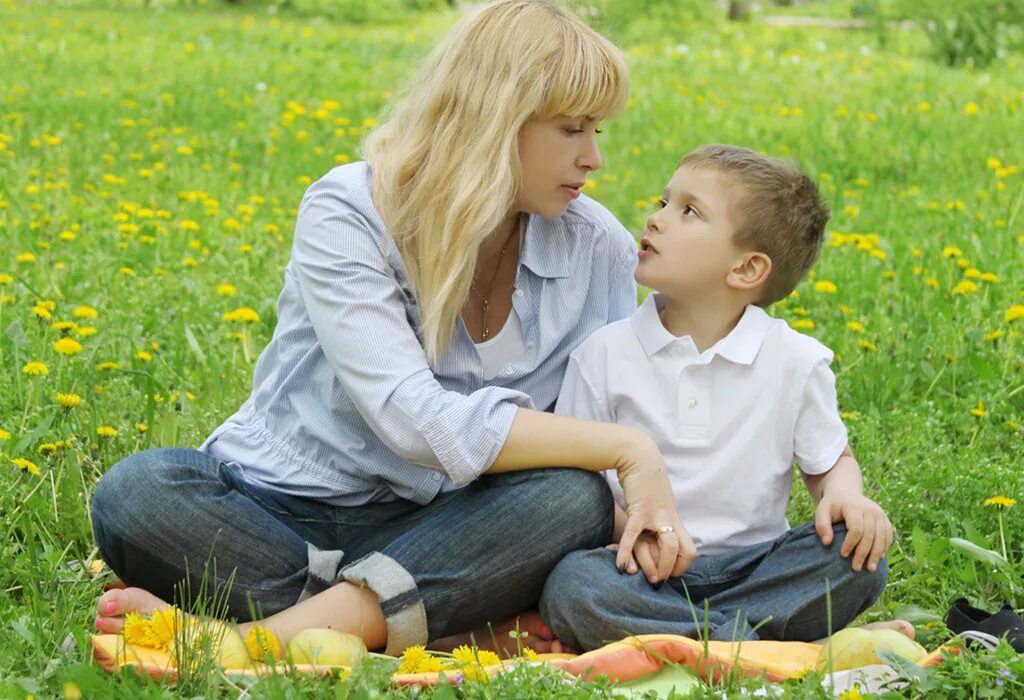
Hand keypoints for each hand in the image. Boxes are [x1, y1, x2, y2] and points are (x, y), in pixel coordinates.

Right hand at [614, 434, 696, 580]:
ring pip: (668, 547)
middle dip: (672, 570)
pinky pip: (633, 536)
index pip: (690, 551)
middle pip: (685, 552)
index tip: (668, 573)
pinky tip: (620, 566)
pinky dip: (626, 553)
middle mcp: (670, 518)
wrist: (639, 456)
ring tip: (646, 576)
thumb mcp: (659, 500)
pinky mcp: (639, 510)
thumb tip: (657, 531)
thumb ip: (660, 516)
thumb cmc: (646, 480)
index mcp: (675, 518)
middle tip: (659, 580)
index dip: (681, 566)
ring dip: (659, 566)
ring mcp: (657, 515)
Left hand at [815, 492, 892, 572]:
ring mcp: (880, 513)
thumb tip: (827, 542)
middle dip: (863, 553)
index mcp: (854, 507)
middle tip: (856, 568)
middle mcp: (870, 509)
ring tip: (870, 568)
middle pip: (870, 535)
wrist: (846, 492)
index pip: (856, 529)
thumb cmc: (832, 505)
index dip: (850, 543)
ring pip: (882, 537)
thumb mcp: (821, 510)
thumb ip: (822, 525)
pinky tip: (879, 558)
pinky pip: (888, 535)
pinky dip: (885, 547)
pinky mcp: (885, 518)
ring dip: (876, 554)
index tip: (842, 555)